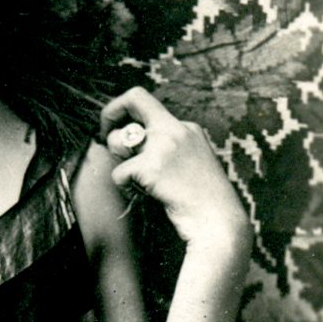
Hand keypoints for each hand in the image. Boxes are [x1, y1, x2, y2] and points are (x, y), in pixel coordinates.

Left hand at [100, 87, 250, 257]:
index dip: (122, 108)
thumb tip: (126, 143)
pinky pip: (119, 174)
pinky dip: (126, 188)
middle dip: (111, 114)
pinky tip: (145, 196)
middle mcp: (176, 129)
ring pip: (118, 139)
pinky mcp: (152, 166)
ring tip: (140, 180)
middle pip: (134, 99)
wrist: (219, 222)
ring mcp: (164, 145)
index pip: (146, 101)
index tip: (113, 125)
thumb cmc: (201, 201)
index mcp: (186, 128)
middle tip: (103, 137)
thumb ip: (164, 149)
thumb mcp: (189, 163)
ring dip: (119, 160)